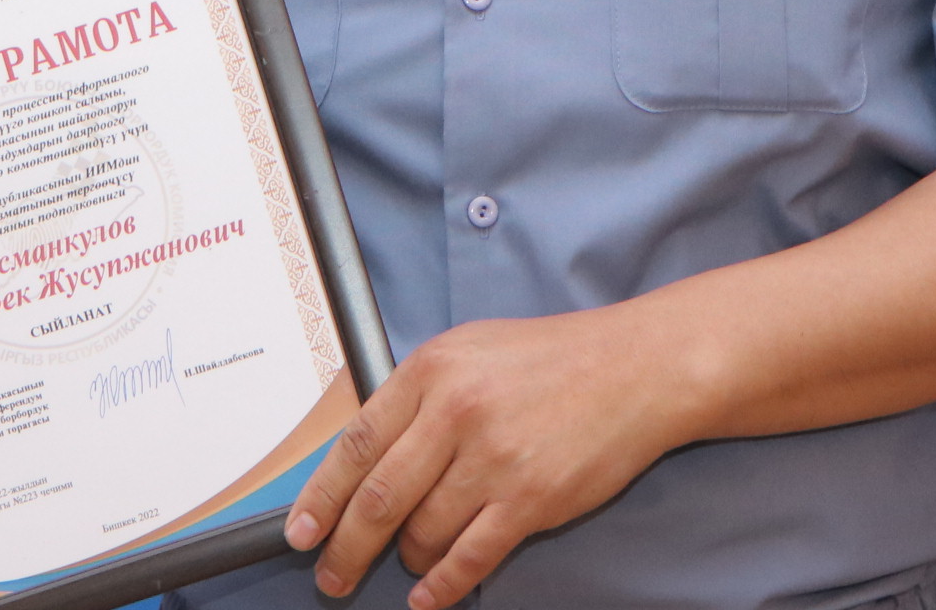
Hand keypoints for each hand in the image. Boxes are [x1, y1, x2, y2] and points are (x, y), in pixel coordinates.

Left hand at [285, 303, 696, 608]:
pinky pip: (469, 558)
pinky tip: (428, 594)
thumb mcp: (470, 350)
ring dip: (406, 559)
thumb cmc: (553, 359)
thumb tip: (366, 456)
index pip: (356, 444)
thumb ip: (417, 396)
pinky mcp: (531, 499)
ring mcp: (495, 459)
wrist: (635, 369)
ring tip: (406, 562)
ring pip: (422, 532)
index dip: (321, 497)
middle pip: (379, 499)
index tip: (301, 531)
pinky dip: (441, 585)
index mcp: (433, 370)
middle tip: (332, 575)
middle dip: (346, 548)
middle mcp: (457, 412)